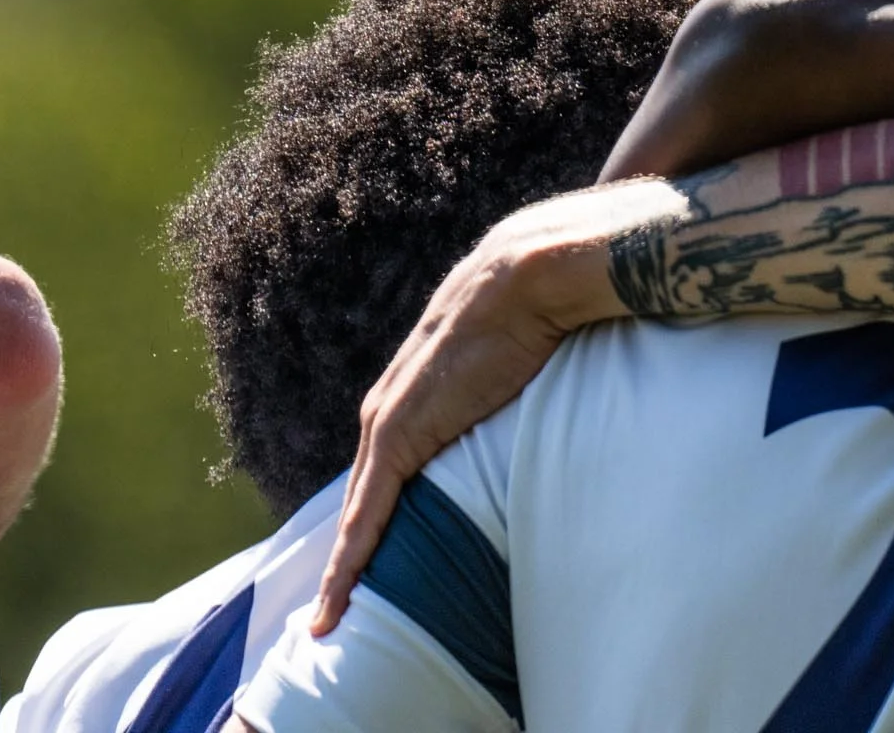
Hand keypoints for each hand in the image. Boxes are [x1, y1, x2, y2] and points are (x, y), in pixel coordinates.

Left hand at [308, 183, 673, 633]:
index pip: (387, 466)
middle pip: (365, 497)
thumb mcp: (518, 356)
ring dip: (346, 570)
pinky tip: (341, 603)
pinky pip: (369, 515)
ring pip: (359, 516)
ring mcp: (390, 422)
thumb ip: (517, 380)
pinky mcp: (401, 436)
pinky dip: (352, 562)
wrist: (532, 274)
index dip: (378, 513)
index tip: (371, 557)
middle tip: (338, 605)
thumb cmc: (539, 305)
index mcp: (417, 390)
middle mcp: (390, 407)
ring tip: (332, 620)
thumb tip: (561, 390)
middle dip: (350, 552)